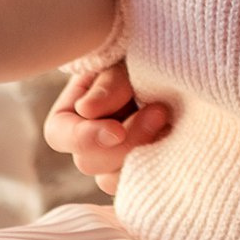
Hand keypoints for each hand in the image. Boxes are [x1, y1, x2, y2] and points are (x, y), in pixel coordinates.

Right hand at [43, 64, 172, 192]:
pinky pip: (142, 185)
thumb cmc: (143, 55)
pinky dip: (159, 168)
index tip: (117, 130)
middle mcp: (89, 141)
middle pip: (89, 162)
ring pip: (113, 180)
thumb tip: (87, 109)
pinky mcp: (143, 168)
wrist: (180, 64)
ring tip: (171, 124)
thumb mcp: (124, 61)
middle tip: (160, 111)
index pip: (60, 134)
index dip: (84, 137)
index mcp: (72, 113)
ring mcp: (115, 159)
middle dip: (127, 141)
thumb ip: (109, 83)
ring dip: (144, 155)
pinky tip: (177, 142)